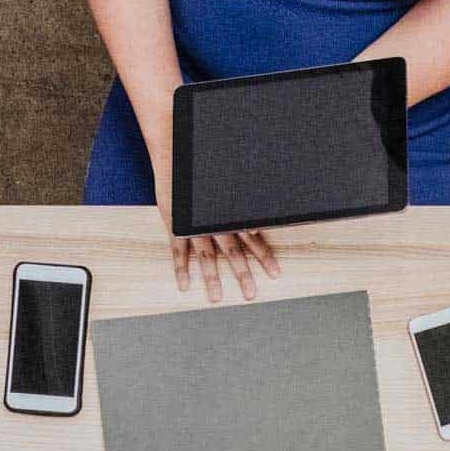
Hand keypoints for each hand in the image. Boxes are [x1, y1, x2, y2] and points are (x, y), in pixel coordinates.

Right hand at [151, 163, 279, 302]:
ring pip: (206, 256)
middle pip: (231, 252)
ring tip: (216, 298)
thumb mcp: (228, 184)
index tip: (275, 273)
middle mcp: (213, 221)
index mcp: (228, 213)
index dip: (264, 256)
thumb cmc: (202, 166)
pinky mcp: (175, 224)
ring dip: (212, 278)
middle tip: (250, 294)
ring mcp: (193, 225)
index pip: (252, 239)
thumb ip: (242, 203)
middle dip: (242, 274)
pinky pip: (178, 250)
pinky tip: (184, 285)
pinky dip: (181, 268)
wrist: (175, 152)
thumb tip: (259, 223)